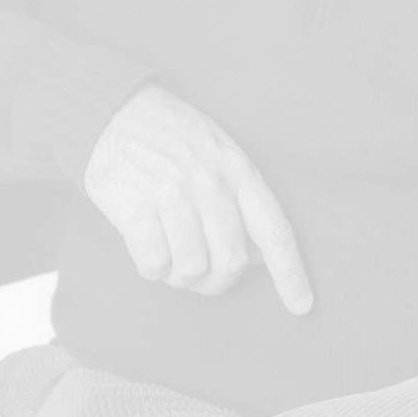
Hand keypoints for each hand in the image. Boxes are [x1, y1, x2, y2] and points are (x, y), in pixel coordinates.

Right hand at [84, 81, 312, 314]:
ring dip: (180, 275)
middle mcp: (211, 183)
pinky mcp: (137, 207)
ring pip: (191, 270)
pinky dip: (152, 267)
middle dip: (217, 281)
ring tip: (171, 251)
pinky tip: (148, 243)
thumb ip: (242, 200)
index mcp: (239, 169)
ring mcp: (174, 194)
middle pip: (231, 262)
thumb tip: (259, 256)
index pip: (275, 230)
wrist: (116, 110)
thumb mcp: (220, 153)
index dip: (291, 274)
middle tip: (202, 273)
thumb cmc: (173, 136)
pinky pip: (155, 265)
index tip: (301, 306)